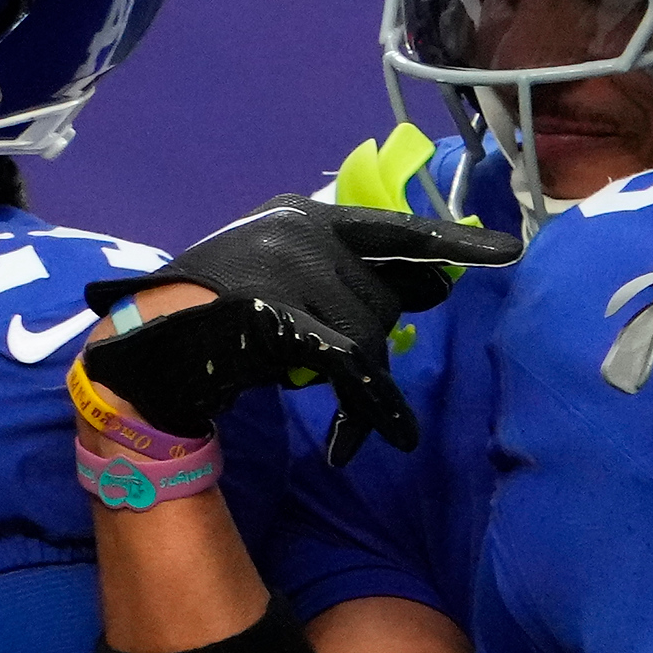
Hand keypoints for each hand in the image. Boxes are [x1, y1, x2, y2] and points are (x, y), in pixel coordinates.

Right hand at [82, 197, 516, 463]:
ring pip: (369, 338)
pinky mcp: (276, 318)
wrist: (144, 341)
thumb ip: (348, 279)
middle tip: (341, 372)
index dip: (452, 244)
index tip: (508, 251)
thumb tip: (432, 288)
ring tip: (349, 413)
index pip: (394, 229)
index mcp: (306, 216)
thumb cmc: (218, 314)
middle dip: (372, 343)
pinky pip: (348, 367)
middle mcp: (302, 233)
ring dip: (365, 385)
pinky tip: (392, 436)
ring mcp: (288, 272)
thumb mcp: (284, 279)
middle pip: (382, 299)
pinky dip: (373, 407)